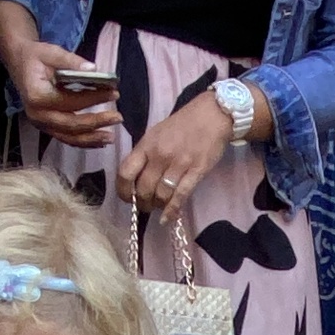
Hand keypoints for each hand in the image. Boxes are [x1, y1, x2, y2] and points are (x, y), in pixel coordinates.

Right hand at [9, 38, 120, 148]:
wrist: (19, 64)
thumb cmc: (35, 57)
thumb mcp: (51, 52)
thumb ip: (71, 61)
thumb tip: (94, 70)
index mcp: (37, 96)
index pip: (70, 101)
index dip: (93, 99)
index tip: (113, 93)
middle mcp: (37, 115)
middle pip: (71, 124)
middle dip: (96, 123)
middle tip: (117, 118)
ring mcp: (41, 124)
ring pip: (69, 137)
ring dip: (91, 139)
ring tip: (111, 137)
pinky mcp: (46, 128)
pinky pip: (66, 138)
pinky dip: (83, 141)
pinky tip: (98, 141)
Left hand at [119, 94, 232, 226]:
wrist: (212, 115)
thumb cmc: (183, 124)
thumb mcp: (157, 134)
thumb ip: (145, 154)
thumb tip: (136, 178)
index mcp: (146, 145)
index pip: (125, 172)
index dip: (122, 190)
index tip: (126, 198)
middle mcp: (160, 155)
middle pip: (143, 189)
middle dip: (142, 203)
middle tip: (145, 206)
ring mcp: (178, 164)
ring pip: (161, 195)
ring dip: (157, 206)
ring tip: (158, 207)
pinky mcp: (196, 172)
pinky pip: (180, 196)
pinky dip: (172, 211)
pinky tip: (167, 219)